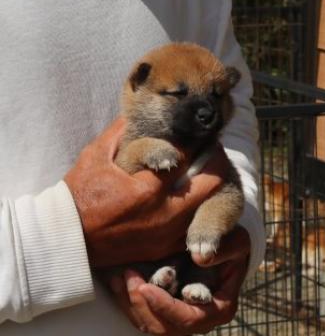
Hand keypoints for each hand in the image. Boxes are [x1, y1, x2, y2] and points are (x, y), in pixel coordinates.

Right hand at [64, 118, 227, 266]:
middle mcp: (164, 214)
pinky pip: (195, 226)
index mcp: (146, 189)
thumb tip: (137, 113)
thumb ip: (119, 132)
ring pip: (209, 205)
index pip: (187, 156)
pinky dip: (200, 210)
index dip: (197, 140)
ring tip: (206, 172)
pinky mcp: (165, 249)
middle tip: (210, 151)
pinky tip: (194, 198)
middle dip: (215, 161)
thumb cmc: (80, 195)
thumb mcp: (95, 156)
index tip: (200, 133)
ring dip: (212, 185)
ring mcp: (167, 235)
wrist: (72, 239)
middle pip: (212, 182)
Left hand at [110, 226, 249, 334]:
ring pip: (149, 322)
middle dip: (141, 305)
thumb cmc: (230, 241)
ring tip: (117, 277)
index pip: (189, 318)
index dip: (165, 307)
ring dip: (130, 303)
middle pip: (163, 327)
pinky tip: (116, 278)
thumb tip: (200, 257)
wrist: (223, 242)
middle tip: (127, 276)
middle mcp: (198, 316)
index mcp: (218, 307)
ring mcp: (180, 311)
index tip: (146, 286)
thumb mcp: (235, 240)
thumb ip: (221, 246)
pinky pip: (143, 310)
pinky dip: (127, 298)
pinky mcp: (166, 302)